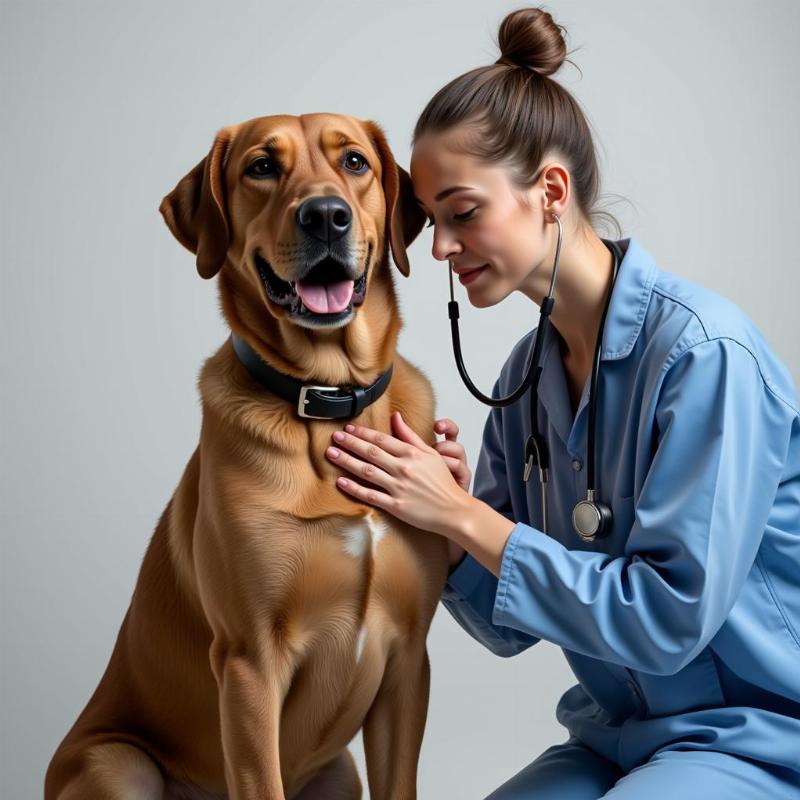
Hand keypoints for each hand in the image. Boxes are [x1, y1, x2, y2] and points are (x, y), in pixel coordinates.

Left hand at [324, 411, 471, 538]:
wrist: (453, 510)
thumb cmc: (443, 483)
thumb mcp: (430, 454)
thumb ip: (410, 435)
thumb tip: (396, 417)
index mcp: (411, 454)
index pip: (382, 439)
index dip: (363, 433)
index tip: (348, 428)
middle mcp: (403, 468)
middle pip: (371, 452)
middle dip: (350, 443)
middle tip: (334, 437)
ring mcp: (399, 488)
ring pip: (367, 471)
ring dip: (347, 461)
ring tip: (331, 454)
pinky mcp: (396, 506)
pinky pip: (371, 496)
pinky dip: (355, 488)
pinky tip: (341, 482)